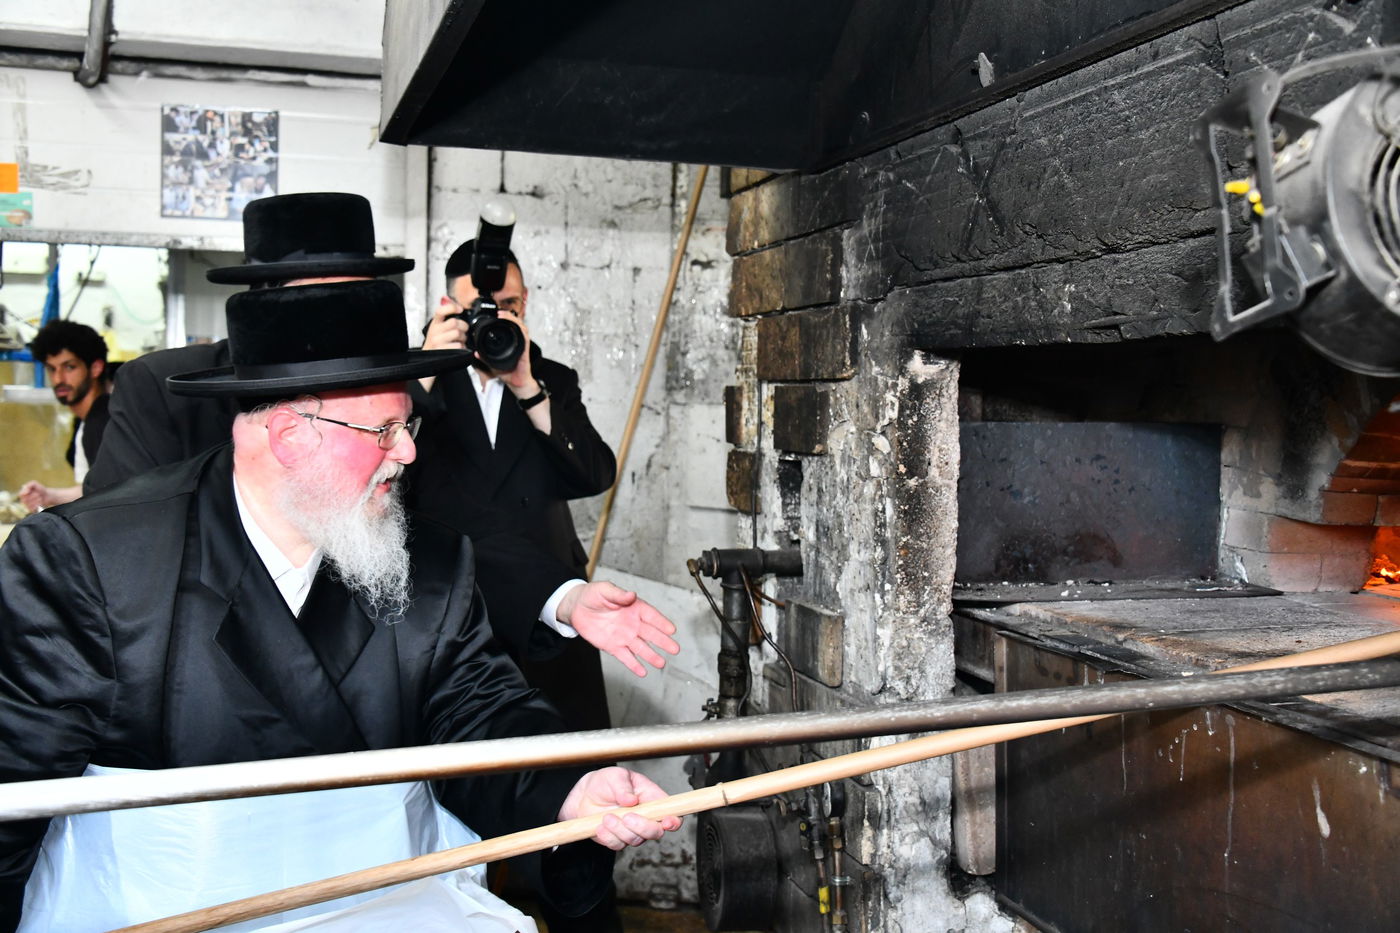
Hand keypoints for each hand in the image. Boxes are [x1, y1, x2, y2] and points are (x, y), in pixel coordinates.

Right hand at [19, 481, 48, 512]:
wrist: (48, 495)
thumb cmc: (40, 489)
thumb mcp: (34, 484)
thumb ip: (28, 485)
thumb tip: (24, 493)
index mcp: (23, 493)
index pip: (21, 495)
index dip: (27, 493)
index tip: (35, 492)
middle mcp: (23, 499)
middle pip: (25, 500)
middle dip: (34, 497)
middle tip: (38, 494)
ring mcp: (27, 505)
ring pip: (28, 505)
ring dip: (36, 501)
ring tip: (40, 498)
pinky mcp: (31, 509)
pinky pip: (31, 509)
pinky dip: (37, 506)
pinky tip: (40, 503)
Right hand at [423, 299, 469, 351]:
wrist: (428, 358)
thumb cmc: (436, 341)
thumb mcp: (438, 326)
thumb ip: (444, 313)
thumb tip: (446, 298)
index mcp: (435, 323)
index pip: (440, 311)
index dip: (451, 307)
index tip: (460, 309)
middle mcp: (434, 331)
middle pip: (455, 322)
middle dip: (463, 326)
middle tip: (462, 331)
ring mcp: (438, 342)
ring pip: (458, 334)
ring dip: (463, 338)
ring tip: (459, 340)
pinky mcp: (443, 351)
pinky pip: (459, 346)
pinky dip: (462, 348)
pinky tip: (457, 348)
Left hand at [492, 308, 535, 392]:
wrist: (517, 383)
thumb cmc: (508, 373)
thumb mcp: (492, 364)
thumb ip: (484, 358)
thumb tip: (475, 353)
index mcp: (510, 343)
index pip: (509, 327)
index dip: (504, 318)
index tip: (496, 314)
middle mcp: (517, 342)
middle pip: (516, 324)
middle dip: (509, 315)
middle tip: (499, 312)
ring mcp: (522, 345)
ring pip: (521, 327)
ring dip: (514, 320)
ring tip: (505, 315)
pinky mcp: (525, 350)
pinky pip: (525, 337)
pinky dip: (520, 330)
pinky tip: (515, 325)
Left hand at [557, 581, 680, 676]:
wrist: (576, 607)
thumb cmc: (593, 595)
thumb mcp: (605, 590)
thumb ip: (619, 594)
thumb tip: (631, 595)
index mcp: (634, 607)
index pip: (651, 616)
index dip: (661, 623)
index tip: (671, 630)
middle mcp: (632, 623)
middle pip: (650, 634)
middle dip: (663, 641)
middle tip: (675, 649)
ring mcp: (624, 636)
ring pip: (640, 648)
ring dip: (651, 656)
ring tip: (661, 663)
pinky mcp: (613, 646)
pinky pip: (625, 657)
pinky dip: (633, 664)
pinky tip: (642, 672)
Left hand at [559, 766, 681, 849]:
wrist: (585, 794)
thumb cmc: (606, 782)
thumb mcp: (615, 776)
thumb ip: (623, 786)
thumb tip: (631, 800)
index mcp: (652, 799)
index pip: (671, 813)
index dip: (673, 821)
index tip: (666, 822)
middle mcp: (645, 818)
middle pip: (655, 832)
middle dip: (642, 827)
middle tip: (627, 816)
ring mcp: (632, 830)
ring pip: (635, 840)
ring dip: (620, 829)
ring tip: (606, 817)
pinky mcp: (617, 839)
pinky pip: (617, 845)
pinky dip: (608, 836)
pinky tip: (600, 826)